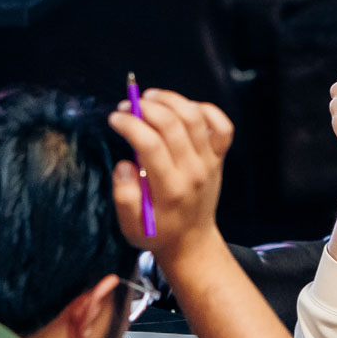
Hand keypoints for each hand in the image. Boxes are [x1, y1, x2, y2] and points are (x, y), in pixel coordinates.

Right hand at [109, 89, 232, 260]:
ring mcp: (209, 163)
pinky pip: (222, 126)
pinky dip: (206, 109)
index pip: (151, 145)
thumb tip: (124, 164)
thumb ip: (124, 196)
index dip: (130, 124)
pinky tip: (183, 107)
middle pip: (173, 125)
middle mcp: (193, 172)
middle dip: (145, 107)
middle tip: (126, 105)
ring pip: (195, 118)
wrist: (191, 241)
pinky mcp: (219, 157)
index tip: (114, 118)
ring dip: (170, 100)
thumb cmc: (157, 231)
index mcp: (170, 190)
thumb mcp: (131, 225)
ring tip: (149, 97)